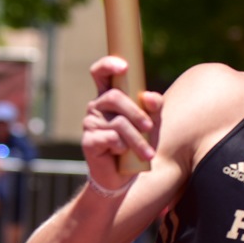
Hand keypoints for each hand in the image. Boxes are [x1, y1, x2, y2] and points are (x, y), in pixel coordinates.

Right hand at [83, 56, 161, 188]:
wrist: (123, 177)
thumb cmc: (136, 146)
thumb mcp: (151, 125)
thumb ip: (154, 108)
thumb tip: (149, 97)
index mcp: (108, 97)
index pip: (101, 73)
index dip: (108, 65)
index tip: (123, 66)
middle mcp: (96, 106)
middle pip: (115, 97)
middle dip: (137, 113)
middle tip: (149, 128)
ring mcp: (90, 123)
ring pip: (118, 122)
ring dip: (137, 139)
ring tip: (146, 153)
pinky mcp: (89, 141)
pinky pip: (111, 138)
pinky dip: (123, 147)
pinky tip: (123, 154)